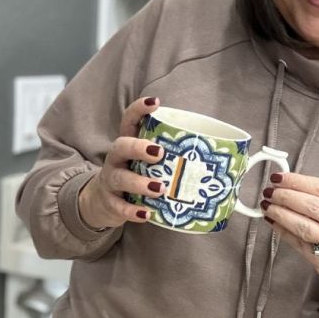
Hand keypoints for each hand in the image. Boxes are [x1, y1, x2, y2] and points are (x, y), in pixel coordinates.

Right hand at [78, 96, 165, 228]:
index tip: (155, 102)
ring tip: (159, 188)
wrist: (102, 203)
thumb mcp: (146, 164)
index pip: (129, 120)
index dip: (139, 109)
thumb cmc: (135, 177)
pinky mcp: (109, 202)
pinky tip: (146, 214)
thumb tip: (216, 159)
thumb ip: (169, 158)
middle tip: (159, 153)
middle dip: (138, 147)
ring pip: (120, 177)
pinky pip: (119, 207)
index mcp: (128, 144)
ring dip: (139, 183)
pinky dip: (132, 211)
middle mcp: (116, 159)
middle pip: (120, 146)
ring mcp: (110, 180)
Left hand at [260, 173, 318, 303]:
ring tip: (267, 206)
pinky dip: (282, 231)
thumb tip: (290, 185)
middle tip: (270, 191)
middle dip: (287, 196)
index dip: (297, 181)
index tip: (279, 177)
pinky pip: (298, 243)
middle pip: (313, 206)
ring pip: (304, 226)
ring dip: (281, 214)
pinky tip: (272, 222)